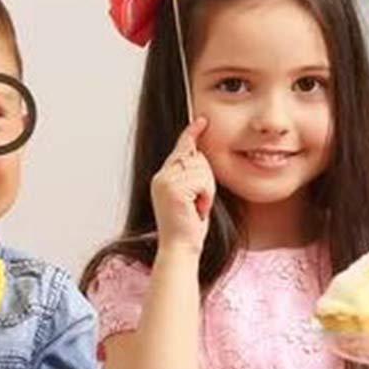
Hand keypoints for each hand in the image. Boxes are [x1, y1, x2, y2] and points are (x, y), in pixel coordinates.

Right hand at [151, 117, 214, 254]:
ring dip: (207, 191)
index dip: (191, 134)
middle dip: (206, 180)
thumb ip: (191, 176)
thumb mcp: (191, 196)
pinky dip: (206, 197)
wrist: (180, 248)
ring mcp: (165, 182)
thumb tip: (198, 154)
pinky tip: (197, 210)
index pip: (180, 149)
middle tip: (199, 204)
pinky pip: (202, 182)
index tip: (202, 120)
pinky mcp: (174, 190)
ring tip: (197, 208)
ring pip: (202, 169)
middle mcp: (161, 177)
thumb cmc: (189, 227)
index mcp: (163, 178)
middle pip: (196, 158)